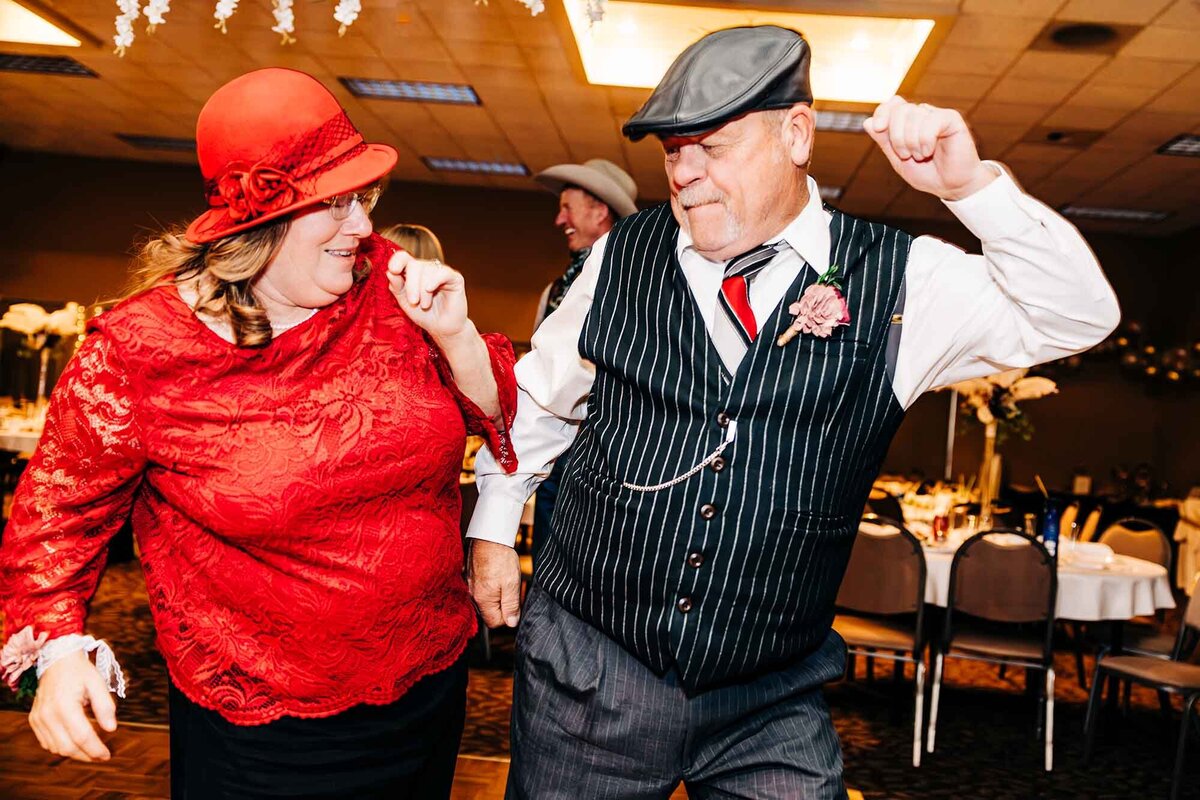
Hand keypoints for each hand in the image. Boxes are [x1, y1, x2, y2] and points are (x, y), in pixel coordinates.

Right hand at [28, 649, 116, 761]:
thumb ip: (105, 706)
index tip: (107, 755)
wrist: (57, 660)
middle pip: (67, 747)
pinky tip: (74, 743)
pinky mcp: (34, 720)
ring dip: (74, 753)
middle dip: (86, 755)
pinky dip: (61, 747)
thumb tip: (111, 729)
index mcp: (65, 705)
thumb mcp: (98, 683)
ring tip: (90, 750)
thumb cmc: (80, 671)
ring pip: (56, 748)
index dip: (95, 749)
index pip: (81, 736)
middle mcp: (48, 714)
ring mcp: (38, 718)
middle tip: (101, 756)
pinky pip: (47, 743)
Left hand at [386, 251, 470, 340]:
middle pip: (414, 265)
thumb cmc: (424, 315)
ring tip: (425, 305)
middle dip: (411, 285)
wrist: (442, 329)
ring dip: (423, 291)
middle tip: (413, 301)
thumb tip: (389, 272)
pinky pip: (443, 273)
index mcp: (413, 272)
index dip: (397, 260)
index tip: (393, 270)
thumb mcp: (404, 302)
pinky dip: (434, 281)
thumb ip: (396, 287)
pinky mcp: (455, 278)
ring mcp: (441, 272)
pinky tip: (430, 290)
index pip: (403, 257)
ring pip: (428, 270)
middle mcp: (427, 269)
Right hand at [467, 539, 522, 627]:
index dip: (508, 616)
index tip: (514, 603)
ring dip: (496, 596)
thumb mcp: (511, 583)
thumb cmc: (501, 558)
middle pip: (489, 613)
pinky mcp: (470, 577)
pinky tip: (496, 575)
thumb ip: (511, 606)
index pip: (494, 623)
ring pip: (485, 601)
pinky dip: (489, 587)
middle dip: (502, 606)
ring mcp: (470, 586)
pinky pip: (480, 590)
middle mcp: (473, 596)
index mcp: (483, 600)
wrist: (489, 536)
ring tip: (504, 580)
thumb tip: (511, 623)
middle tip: (511, 589)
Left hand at [863, 96, 995, 200]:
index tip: (878, 127)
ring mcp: (937, 115)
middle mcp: (923, 115)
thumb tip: (867, 122)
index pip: (892, 105)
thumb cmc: (928, 174)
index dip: (882, 112)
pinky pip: (931, 121)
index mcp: (909, 123)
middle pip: (900, 110)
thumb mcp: (898, 160)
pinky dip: (925, 140)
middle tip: (906, 155)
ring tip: (921, 156)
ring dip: (912, 142)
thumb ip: (885, 142)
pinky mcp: (951, 119)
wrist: (951, 186)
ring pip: (914, 115)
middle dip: (897, 136)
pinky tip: (930, 151)